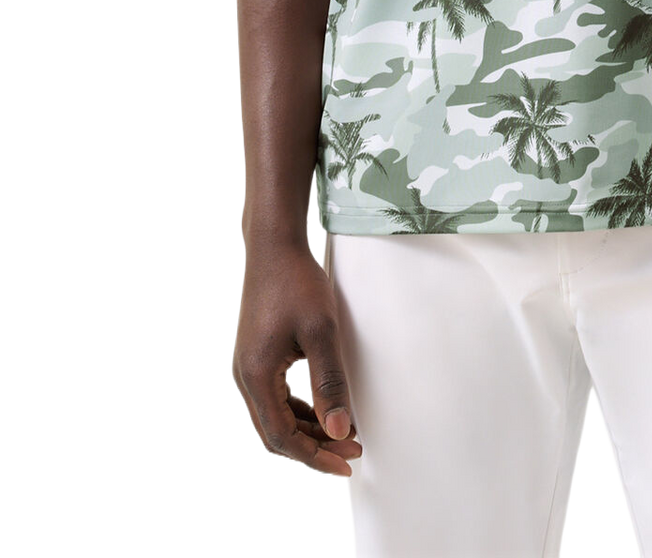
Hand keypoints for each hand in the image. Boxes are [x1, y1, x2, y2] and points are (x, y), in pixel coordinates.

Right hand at [231, 243, 362, 478]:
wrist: (274, 246)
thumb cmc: (297, 282)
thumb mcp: (321, 331)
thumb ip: (330, 382)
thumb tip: (338, 429)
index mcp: (255, 375)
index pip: (282, 436)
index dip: (314, 455)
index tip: (345, 463)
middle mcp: (245, 376)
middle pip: (275, 432)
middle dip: (312, 447)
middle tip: (350, 450)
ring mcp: (248, 367)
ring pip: (274, 416)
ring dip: (306, 429)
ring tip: (342, 433)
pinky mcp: (256, 356)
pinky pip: (274, 397)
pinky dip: (297, 410)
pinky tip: (321, 410)